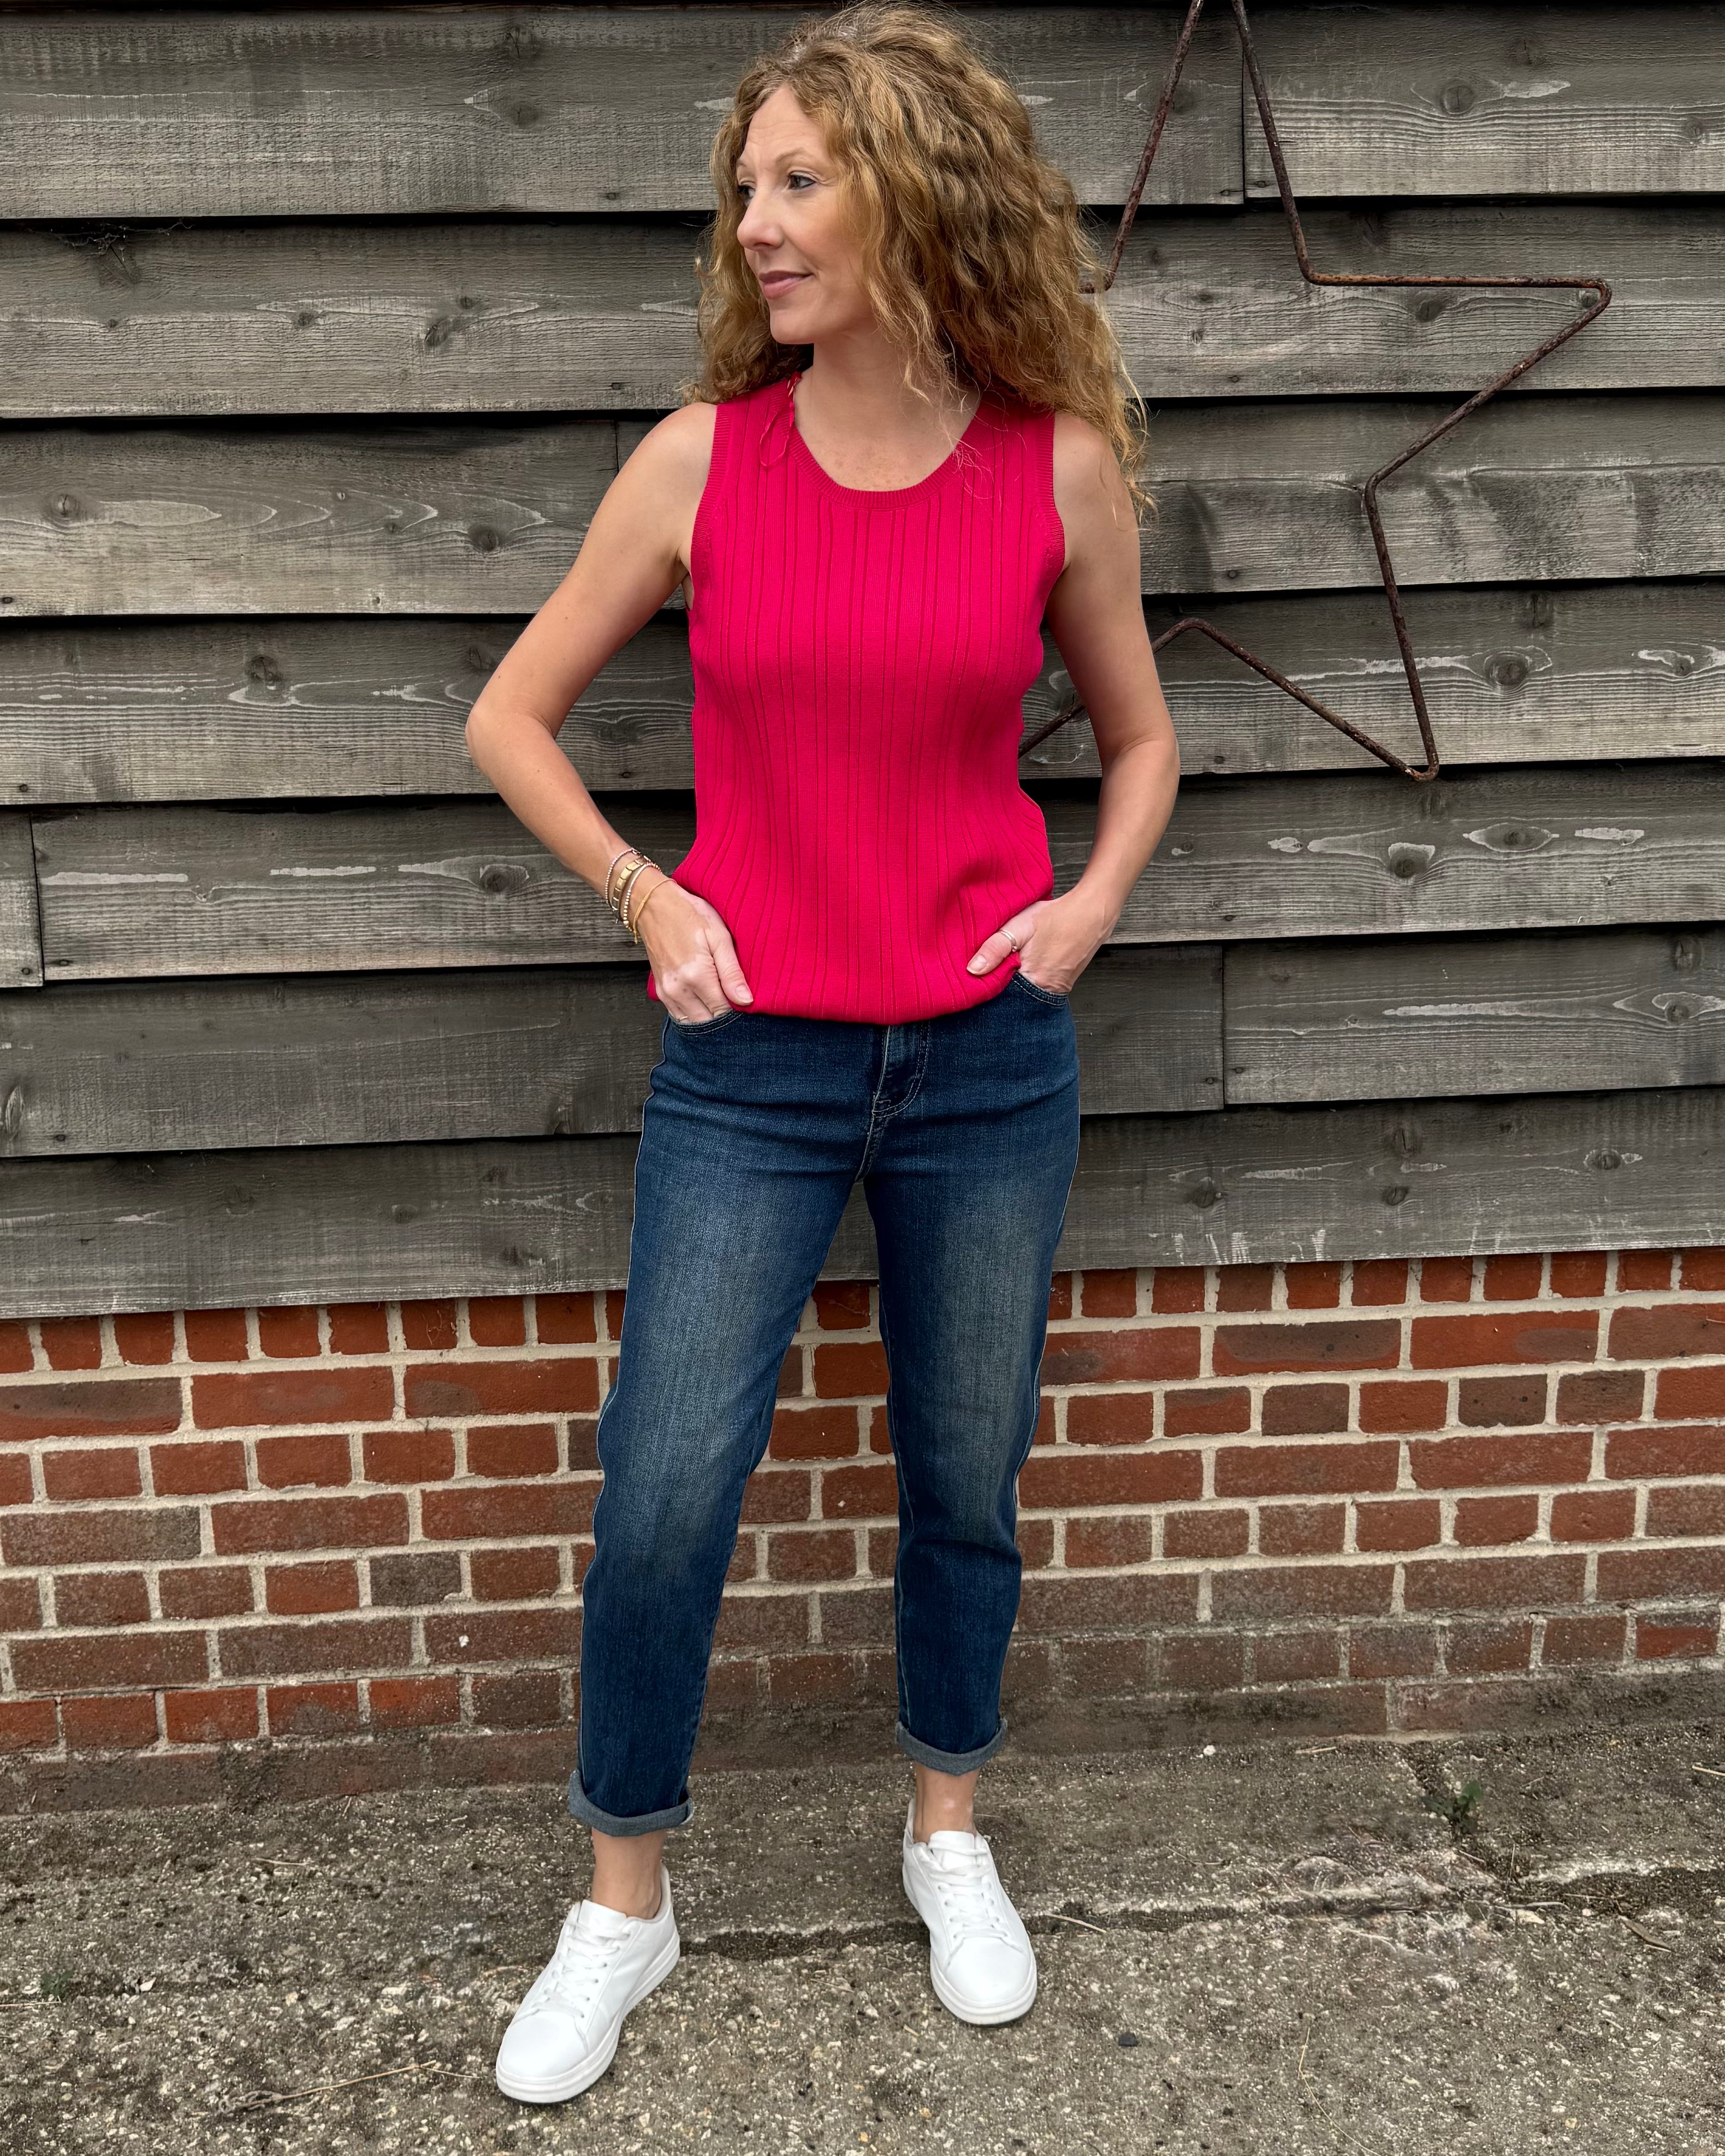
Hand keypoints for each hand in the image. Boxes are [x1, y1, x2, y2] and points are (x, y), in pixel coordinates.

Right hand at [635, 874, 753, 1020]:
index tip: (746, 1002)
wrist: (654, 906)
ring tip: (722, 1003)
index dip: (738, 1011)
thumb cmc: (690, 915)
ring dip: (709, 1019)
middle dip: (724, 1019)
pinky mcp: (660, 992)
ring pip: (693, 1024)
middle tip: (736, 1003)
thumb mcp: (719, 937)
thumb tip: (746, 1001)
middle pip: (708, 1022)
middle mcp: (679, 990)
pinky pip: (679, 1016)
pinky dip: (694, 1016)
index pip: (723, 1011)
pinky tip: (705, 1003)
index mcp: (697, 976)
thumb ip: (732, 972)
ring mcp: (666, 993)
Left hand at [966, 891, 1108, 995]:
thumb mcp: (1020, 926)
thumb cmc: (1057, 917)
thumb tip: (973, 970)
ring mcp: (1055, 991)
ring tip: (1005, 967)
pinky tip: (1023, 966)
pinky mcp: (1062, 985)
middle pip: (1011, 999)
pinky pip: (1037, 989)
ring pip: (1024, 995)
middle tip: (986, 972)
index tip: (973, 978)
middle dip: (997, 988)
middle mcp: (1045, 992)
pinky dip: (1026, 981)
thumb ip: (995, 947)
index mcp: (1032, 980)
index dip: (984, 986)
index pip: (998, 995)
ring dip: (1012, 984)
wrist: (1093, 913)